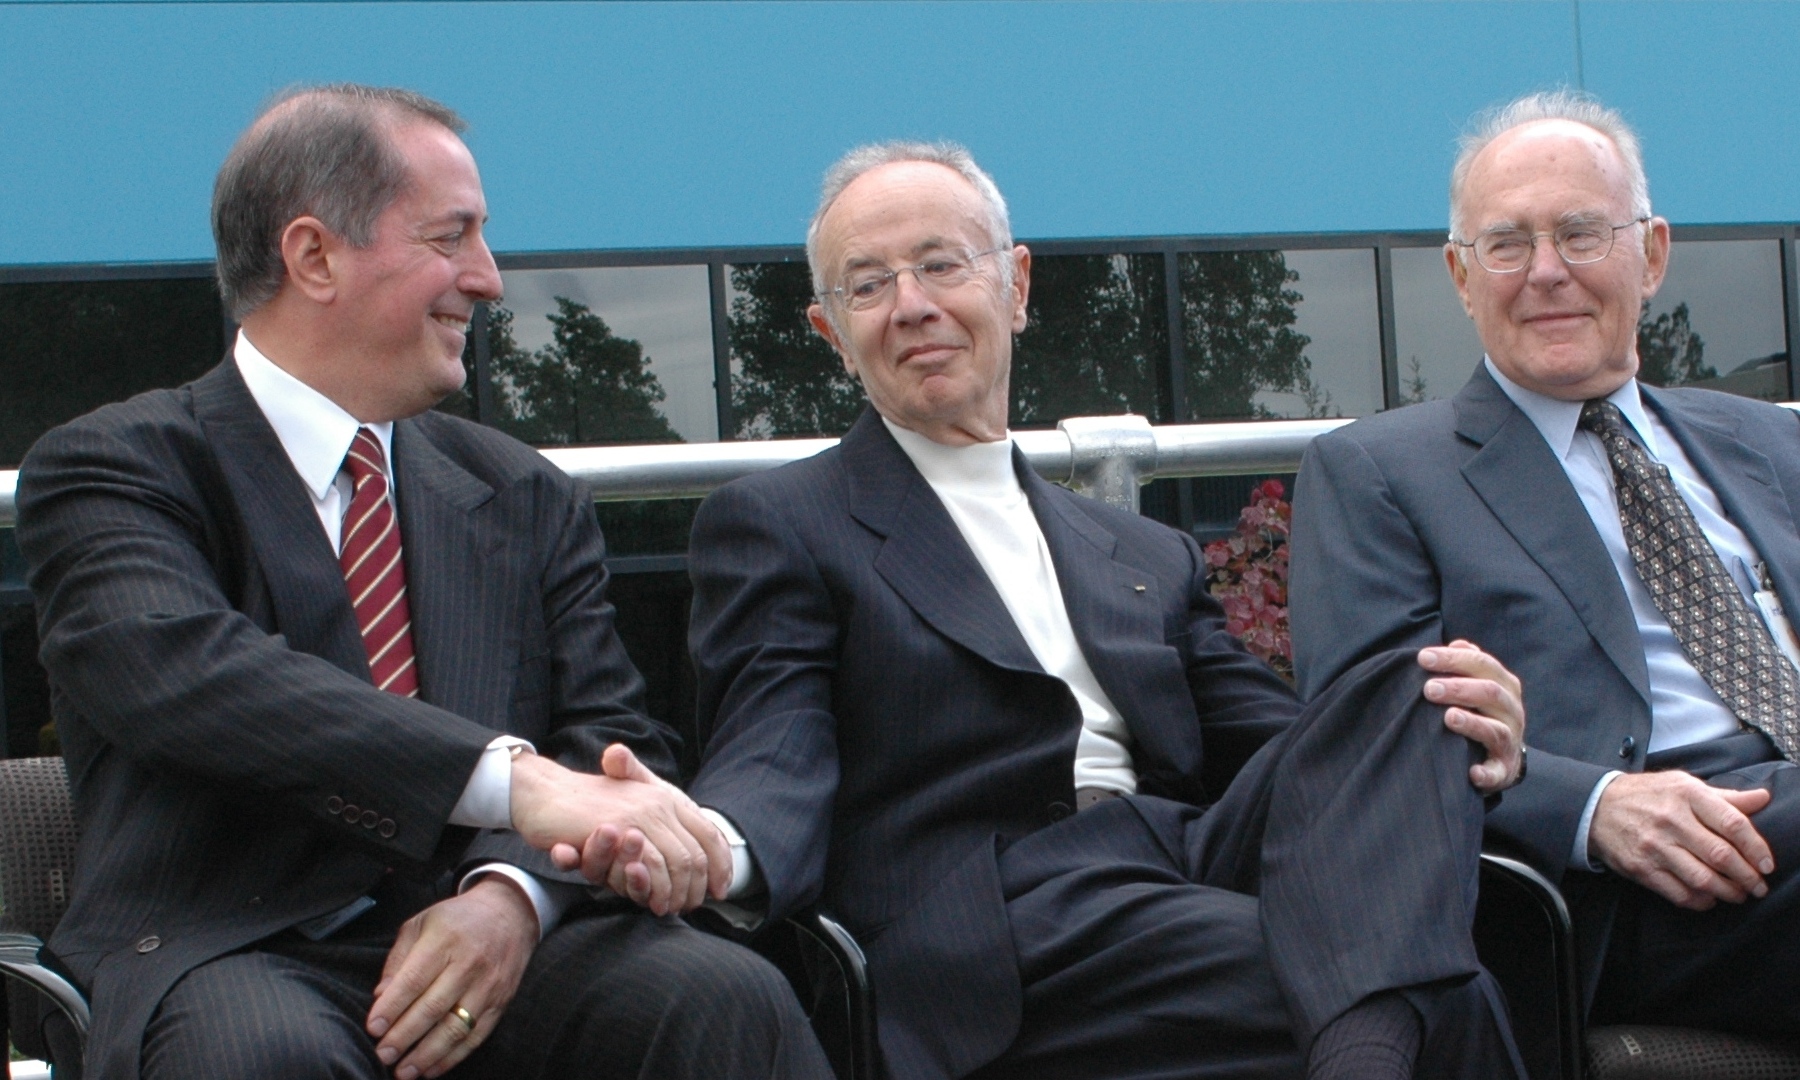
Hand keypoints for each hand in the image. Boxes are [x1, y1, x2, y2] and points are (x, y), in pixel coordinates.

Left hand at [365, 877, 536, 1078]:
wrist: (509, 914)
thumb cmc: (456, 920)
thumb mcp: (421, 923)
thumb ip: (398, 959)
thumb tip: (380, 996)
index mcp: (445, 939)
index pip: (414, 979)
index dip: (392, 1006)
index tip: (373, 1028)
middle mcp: (469, 963)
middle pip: (432, 1007)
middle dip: (404, 1036)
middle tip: (383, 1054)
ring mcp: (488, 985)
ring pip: (455, 1028)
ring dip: (427, 1054)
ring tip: (403, 1071)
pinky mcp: (501, 1002)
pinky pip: (476, 1036)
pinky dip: (453, 1057)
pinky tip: (431, 1069)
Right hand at [514, 744, 728, 914]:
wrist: (546, 793)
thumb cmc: (589, 805)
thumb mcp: (631, 813)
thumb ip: (661, 833)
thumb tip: (696, 865)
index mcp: (668, 797)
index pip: (709, 834)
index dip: (721, 865)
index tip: (721, 891)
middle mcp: (659, 804)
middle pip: (694, 855)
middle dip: (695, 889)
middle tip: (688, 908)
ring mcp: (638, 817)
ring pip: (673, 864)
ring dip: (673, 894)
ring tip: (667, 908)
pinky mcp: (615, 830)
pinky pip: (643, 868)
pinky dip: (649, 889)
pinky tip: (650, 902)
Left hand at [1418, 639, 1524, 793]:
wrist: (1504, 757)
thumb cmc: (1483, 714)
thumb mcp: (1480, 686)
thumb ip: (1469, 665)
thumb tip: (1457, 644)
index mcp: (1505, 686)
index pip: (1483, 664)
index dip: (1454, 659)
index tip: (1423, 657)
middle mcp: (1512, 711)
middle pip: (1491, 693)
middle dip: (1460, 688)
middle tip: (1429, 689)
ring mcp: (1510, 741)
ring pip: (1496, 730)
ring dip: (1472, 724)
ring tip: (1448, 717)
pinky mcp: (1504, 770)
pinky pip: (1497, 772)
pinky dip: (1485, 773)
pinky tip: (1471, 772)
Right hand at [1589, 770, 1773, 909]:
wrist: (1596, 806)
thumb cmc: (1647, 795)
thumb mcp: (1684, 785)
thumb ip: (1725, 797)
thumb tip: (1762, 799)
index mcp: (1687, 794)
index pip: (1733, 824)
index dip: (1757, 848)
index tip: (1768, 865)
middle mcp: (1671, 819)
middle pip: (1721, 855)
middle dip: (1747, 877)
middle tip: (1758, 887)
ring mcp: (1654, 846)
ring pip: (1703, 879)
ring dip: (1728, 892)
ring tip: (1738, 894)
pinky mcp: (1641, 867)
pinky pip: (1679, 893)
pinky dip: (1700, 901)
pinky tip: (1708, 899)